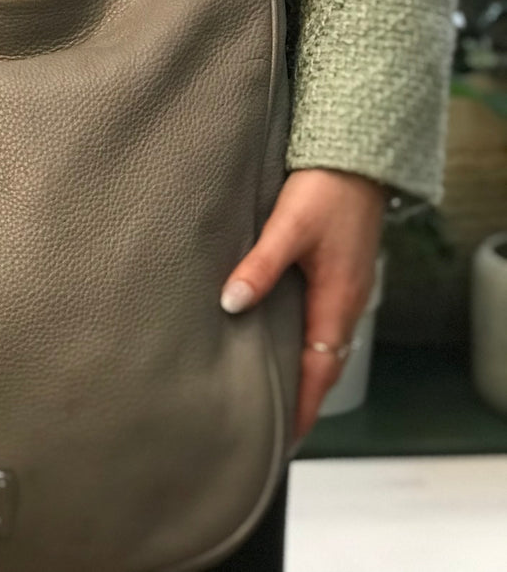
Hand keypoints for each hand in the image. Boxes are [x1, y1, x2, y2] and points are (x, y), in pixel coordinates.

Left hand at [219, 167, 387, 440]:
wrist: (356, 152)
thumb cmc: (326, 188)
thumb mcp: (289, 227)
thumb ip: (260, 266)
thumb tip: (231, 304)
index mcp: (338, 299)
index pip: (321, 370)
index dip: (303, 406)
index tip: (282, 437)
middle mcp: (347, 299)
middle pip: (325, 361)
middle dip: (302, 394)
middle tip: (271, 421)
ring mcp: (346, 285)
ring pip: (325, 339)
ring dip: (303, 365)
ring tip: (273, 386)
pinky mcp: (339, 268)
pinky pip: (324, 317)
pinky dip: (307, 337)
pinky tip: (281, 332)